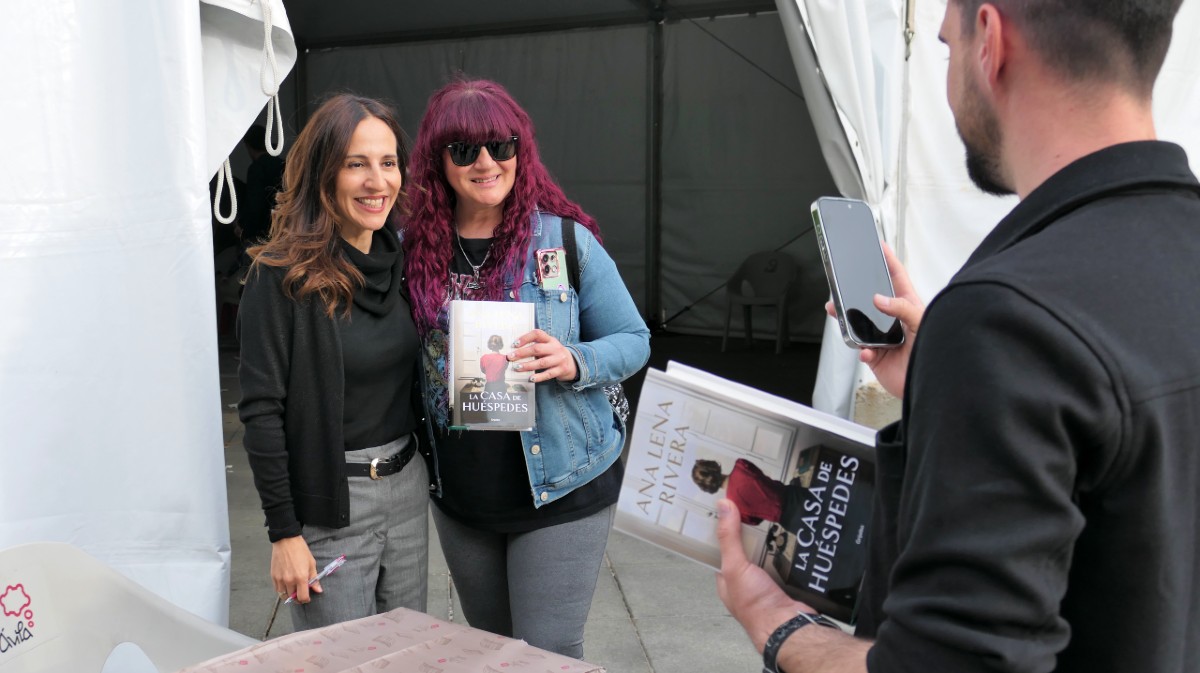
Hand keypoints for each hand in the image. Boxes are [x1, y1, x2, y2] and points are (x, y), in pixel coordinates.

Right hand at [271, 535, 320, 603]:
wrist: (286, 541)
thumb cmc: (300, 551)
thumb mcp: (311, 564)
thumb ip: (314, 579)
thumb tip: (318, 590)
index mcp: (301, 578)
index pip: (302, 597)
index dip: (306, 600)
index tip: (307, 598)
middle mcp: (289, 580)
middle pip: (293, 598)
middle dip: (298, 598)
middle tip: (301, 593)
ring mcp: (280, 579)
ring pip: (284, 595)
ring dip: (289, 595)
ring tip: (293, 590)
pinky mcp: (273, 576)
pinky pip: (277, 589)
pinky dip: (282, 590)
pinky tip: (287, 585)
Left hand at [509, 329, 578, 382]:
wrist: (573, 363)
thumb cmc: (553, 354)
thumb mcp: (548, 346)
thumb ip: (536, 346)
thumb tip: (515, 351)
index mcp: (550, 339)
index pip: (537, 334)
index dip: (525, 338)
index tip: (514, 344)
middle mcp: (555, 348)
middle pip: (537, 349)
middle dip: (522, 353)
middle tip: (511, 357)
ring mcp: (559, 359)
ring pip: (542, 362)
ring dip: (528, 365)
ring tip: (517, 367)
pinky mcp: (561, 370)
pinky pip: (548, 374)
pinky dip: (539, 376)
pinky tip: (530, 378)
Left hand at [715, 499, 809, 651]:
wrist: (788, 626)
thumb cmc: (755, 602)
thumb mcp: (735, 566)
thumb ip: (729, 537)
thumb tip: (723, 505)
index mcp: (727, 580)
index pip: (722, 550)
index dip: (725, 530)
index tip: (732, 507)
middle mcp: (745, 582)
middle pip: (748, 550)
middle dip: (754, 533)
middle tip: (760, 507)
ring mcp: (767, 584)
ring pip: (769, 555)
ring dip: (775, 540)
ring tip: (779, 514)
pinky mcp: (786, 584)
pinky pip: (787, 562)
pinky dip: (791, 551)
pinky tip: (796, 535)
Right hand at [825, 243, 923, 397]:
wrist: (932, 384)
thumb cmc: (936, 351)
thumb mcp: (922, 322)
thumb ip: (902, 309)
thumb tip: (879, 299)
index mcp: (909, 306)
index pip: (897, 278)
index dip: (889, 261)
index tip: (880, 246)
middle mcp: (894, 320)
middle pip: (871, 299)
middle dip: (856, 291)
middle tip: (844, 283)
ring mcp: (884, 338)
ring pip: (860, 323)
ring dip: (848, 319)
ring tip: (838, 311)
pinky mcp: (875, 356)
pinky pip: (861, 349)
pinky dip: (861, 350)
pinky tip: (867, 351)